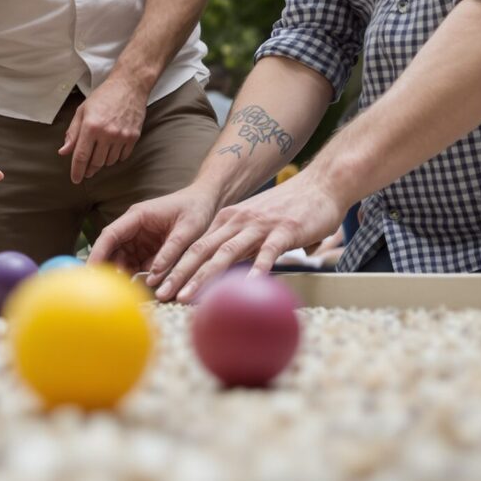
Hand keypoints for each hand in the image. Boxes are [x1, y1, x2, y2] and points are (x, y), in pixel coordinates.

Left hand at [57, 75, 145, 181]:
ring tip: (99, 155)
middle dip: (89, 169)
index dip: (77, 171)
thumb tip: (64, 152)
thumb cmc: (103, 97)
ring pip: (109, 162)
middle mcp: (107, 133)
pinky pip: (122, 157)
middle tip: (86, 172)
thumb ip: (73, 133)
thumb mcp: (82, 111)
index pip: (81, 156)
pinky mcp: (133, 137)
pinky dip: (115, 157)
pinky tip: (112, 150)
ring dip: (102, 162)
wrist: (129, 86)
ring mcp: (122, 136)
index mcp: (91, 126)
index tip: (75, 179)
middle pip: (96, 162)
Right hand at [89, 180, 218, 289]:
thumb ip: (170, 251)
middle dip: (107, 268)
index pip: (110, 234)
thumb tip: (153, 276)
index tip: (90, 270)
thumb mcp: (187, 230)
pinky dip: (135, 276)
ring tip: (123, 292)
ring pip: (122, 260)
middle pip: (111, 249)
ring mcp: (139, 239)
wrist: (205, 201)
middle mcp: (133, 228)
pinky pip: (135, 265)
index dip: (98, 252)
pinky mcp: (146, 249)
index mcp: (138, 216)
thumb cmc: (195, 209)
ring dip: (122, 275)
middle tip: (107, 289)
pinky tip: (137, 289)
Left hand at [149, 170, 347, 301]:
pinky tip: (247, 287)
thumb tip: (227, 271)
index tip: (158, 286)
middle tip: (161, 295)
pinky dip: (255, 270)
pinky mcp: (284, 230)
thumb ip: (240, 244)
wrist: (322, 183)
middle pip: (201, 250)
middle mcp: (237, 221)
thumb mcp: (255, 223)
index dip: (174, 267)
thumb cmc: (289, 208)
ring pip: (225, 252)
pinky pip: (267, 253)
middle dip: (178, 274)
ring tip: (188, 297)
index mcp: (227, 220)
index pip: (194, 246)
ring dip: (204, 276)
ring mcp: (259, 225)